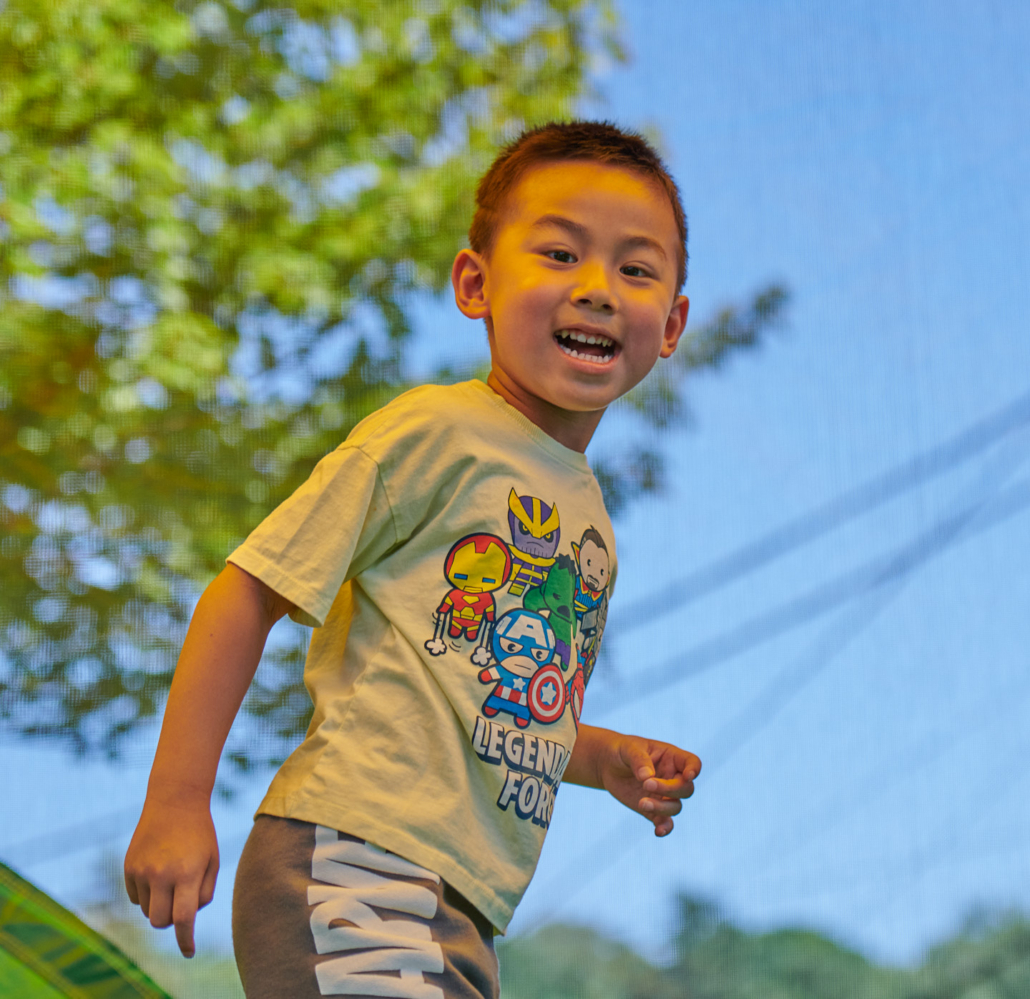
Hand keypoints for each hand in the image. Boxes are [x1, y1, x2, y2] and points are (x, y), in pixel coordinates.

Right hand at [123, 797, 218, 957]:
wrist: (174, 801)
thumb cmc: (199, 834)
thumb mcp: (212, 861)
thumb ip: (203, 894)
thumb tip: (186, 921)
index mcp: (187, 872)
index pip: (183, 919)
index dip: (185, 940)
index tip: (188, 952)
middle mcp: (162, 874)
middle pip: (161, 921)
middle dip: (171, 921)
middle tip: (179, 905)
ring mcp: (142, 871)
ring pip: (148, 911)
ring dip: (160, 905)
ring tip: (171, 880)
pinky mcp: (129, 867)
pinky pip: (136, 898)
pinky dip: (147, 894)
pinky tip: (157, 871)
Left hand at [600, 735, 699, 836]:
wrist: (608, 765)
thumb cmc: (622, 750)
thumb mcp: (629, 749)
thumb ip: (639, 760)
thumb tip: (647, 777)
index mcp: (671, 757)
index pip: (692, 762)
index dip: (694, 770)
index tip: (688, 776)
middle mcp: (672, 777)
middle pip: (686, 788)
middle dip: (670, 789)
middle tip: (646, 784)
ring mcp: (664, 795)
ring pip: (676, 807)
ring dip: (662, 807)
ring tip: (641, 802)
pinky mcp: (653, 810)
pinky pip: (665, 822)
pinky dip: (665, 828)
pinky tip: (658, 832)